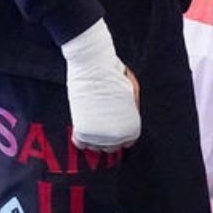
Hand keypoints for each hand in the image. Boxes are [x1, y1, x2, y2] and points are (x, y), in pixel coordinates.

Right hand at [60, 20, 140, 149]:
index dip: (120, 136)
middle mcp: (117, 134)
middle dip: (107, 138)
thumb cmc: (114, 73)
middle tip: (101, 124)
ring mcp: (99, 134)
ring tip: (92, 124)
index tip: (113, 129)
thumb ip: (132, 107)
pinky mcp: (83, 129)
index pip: (127, 142)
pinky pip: (80, 143)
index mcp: (132, 125)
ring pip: (95, 147)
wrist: (93, 64)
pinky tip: (81, 128)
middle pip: (111, 148)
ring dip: (93, 139)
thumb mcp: (132, 90)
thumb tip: (129, 116)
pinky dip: (80, 139)